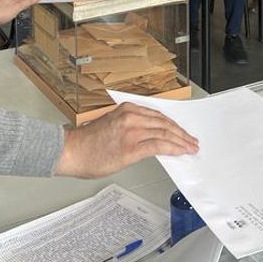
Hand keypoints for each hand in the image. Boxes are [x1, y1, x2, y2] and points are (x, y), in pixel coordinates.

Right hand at [54, 102, 198, 177]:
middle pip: (164, 123)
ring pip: (165, 134)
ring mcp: (132, 131)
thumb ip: (130, 127)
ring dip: (181, 141)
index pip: (157, 115)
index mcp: (127, 109)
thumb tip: (147, 137)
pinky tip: (179, 152)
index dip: (173, 125)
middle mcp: (131, 117)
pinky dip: (173, 148)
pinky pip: (159, 146)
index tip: (181, 131)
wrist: (71, 151)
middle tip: (191, 141)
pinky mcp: (132, 147)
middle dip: (181, 133)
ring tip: (190, 148)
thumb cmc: (86, 143)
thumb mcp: (111, 125)